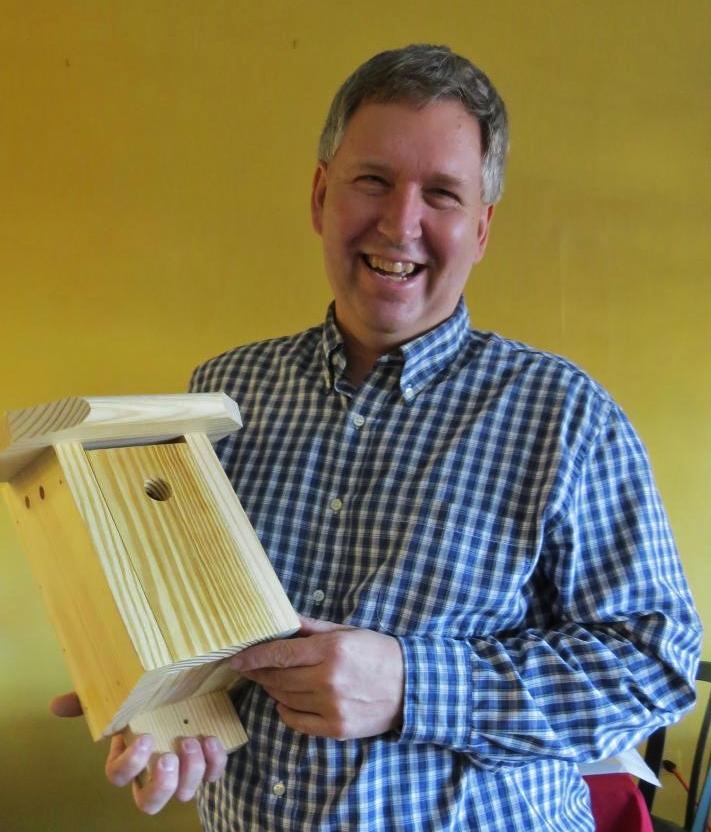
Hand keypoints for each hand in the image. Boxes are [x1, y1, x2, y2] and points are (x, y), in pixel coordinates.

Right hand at [50, 691, 226, 813]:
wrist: (193, 688)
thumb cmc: (149, 698)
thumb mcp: (121, 695)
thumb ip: (91, 699)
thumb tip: (57, 704)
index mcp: (130, 755)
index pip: (118, 776)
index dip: (129, 765)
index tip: (144, 739)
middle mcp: (154, 770)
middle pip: (149, 803)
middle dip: (160, 786)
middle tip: (168, 758)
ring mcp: (183, 771)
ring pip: (183, 793)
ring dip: (190, 772)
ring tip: (192, 741)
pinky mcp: (208, 763)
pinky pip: (212, 774)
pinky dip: (214, 761)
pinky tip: (212, 739)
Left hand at [230, 616, 403, 739]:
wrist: (411, 686)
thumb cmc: (378, 653)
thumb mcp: (347, 632)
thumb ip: (312, 626)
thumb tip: (283, 617)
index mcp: (331, 650)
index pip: (280, 653)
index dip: (254, 656)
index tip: (236, 657)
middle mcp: (328, 679)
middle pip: (278, 678)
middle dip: (259, 672)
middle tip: (248, 667)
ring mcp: (332, 707)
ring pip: (285, 699)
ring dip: (272, 689)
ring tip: (270, 680)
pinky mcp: (336, 728)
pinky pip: (296, 721)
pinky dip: (285, 711)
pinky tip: (285, 701)